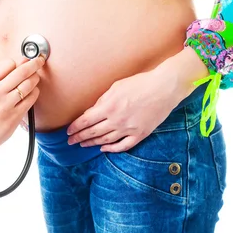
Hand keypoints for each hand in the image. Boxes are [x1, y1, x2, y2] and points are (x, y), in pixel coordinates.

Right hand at [0, 56, 44, 157]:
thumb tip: (20, 63)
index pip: (8, 63)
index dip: (16, 63)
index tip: (20, 64)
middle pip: (22, 70)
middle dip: (34, 63)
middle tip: (40, 60)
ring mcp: (6, 104)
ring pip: (29, 83)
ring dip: (35, 78)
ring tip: (35, 78)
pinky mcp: (15, 115)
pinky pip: (31, 98)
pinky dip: (35, 92)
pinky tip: (32, 92)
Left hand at [66, 68, 186, 152]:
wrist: (164, 88)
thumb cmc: (140, 83)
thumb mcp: (116, 87)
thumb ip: (103, 100)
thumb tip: (92, 111)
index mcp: (108, 107)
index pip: (86, 121)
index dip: (75, 128)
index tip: (68, 132)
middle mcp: (116, 120)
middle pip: (93, 132)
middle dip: (79, 138)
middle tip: (70, 142)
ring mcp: (128, 129)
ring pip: (105, 140)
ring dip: (92, 143)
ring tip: (83, 145)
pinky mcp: (140, 134)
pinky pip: (123, 146)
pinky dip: (111, 149)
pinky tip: (103, 148)